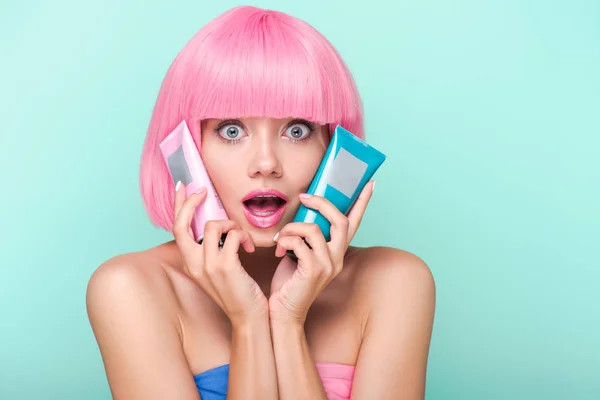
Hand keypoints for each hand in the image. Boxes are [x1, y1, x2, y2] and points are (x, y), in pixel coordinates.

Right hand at [173, 182, 267, 327]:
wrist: (249, 317)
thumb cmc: (238, 291)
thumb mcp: (217, 269)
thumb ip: (212, 248)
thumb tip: (215, 224)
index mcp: (190, 263)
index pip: (176, 229)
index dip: (178, 205)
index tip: (184, 187)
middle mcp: (194, 264)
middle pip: (181, 224)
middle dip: (190, 202)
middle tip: (204, 191)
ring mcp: (208, 266)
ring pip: (213, 225)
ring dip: (231, 225)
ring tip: (241, 238)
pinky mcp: (226, 266)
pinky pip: (232, 235)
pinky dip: (243, 236)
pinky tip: (249, 248)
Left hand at [269, 180, 374, 323]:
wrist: (282, 310)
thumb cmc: (289, 281)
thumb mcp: (301, 252)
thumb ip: (306, 235)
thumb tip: (302, 210)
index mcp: (337, 252)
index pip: (355, 223)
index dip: (362, 202)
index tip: (370, 183)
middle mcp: (337, 258)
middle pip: (340, 220)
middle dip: (322, 203)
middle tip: (304, 197)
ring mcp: (328, 266)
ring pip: (315, 229)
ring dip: (293, 227)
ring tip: (281, 236)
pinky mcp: (314, 271)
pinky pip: (300, 243)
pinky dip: (286, 241)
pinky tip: (279, 249)